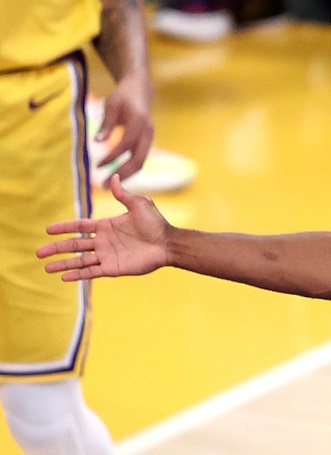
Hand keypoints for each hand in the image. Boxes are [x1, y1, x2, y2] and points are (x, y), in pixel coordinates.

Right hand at [38, 175, 170, 279]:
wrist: (168, 243)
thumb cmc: (156, 224)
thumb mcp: (139, 204)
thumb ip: (123, 194)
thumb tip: (114, 177)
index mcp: (106, 226)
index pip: (79, 227)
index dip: (64, 228)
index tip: (48, 230)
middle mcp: (103, 242)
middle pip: (74, 245)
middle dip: (56, 248)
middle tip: (38, 253)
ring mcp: (107, 256)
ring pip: (79, 261)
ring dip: (62, 264)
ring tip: (45, 268)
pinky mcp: (113, 268)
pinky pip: (92, 272)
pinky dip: (78, 275)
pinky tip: (64, 277)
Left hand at [95, 74, 154, 182]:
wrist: (141, 90)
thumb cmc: (123, 96)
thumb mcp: (111, 105)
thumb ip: (106, 124)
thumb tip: (97, 142)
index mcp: (139, 122)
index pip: (126, 145)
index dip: (112, 156)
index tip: (98, 166)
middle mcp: (148, 133)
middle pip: (138, 160)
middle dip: (122, 174)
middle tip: (105, 185)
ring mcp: (149, 139)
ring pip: (141, 163)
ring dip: (126, 175)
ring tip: (110, 185)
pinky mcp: (147, 143)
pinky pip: (140, 160)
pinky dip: (129, 169)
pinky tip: (117, 175)